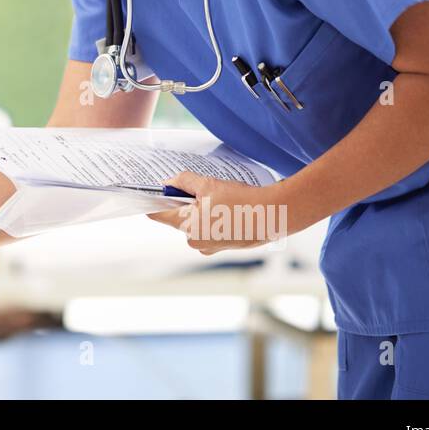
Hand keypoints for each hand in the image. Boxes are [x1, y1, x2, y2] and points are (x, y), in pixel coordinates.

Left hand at [146, 171, 298, 254]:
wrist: (274, 215)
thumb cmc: (241, 201)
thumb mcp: (208, 184)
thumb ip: (183, 181)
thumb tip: (167, 182)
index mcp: (187, 226)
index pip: (158, 214)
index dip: (154, 201)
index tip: (154, 191)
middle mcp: (194, 240)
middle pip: (178, 217)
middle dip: (185, 202)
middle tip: (202, 189)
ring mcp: (209, 246)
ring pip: (195, 223)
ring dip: (201, 210)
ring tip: (221, 199)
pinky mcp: (222, 247)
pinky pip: (209, 229)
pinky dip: (213, 218)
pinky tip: (229, 209)